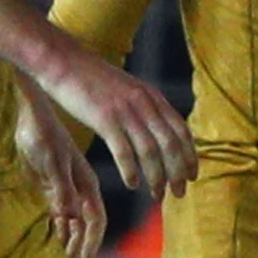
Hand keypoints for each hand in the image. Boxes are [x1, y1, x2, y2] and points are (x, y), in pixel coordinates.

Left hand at [16, 77, 106, 257]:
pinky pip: (60, 213)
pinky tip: (56, 237)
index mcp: (86, 185)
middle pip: (86, 223)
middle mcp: (79, 190)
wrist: (31, 120)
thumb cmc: (43, 138)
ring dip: (71, 237)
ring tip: (65, 254)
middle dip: (82, 243)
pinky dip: (59, 227)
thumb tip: (69, 216)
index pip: (95, 219)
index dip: (92, 240)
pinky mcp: (51, 188)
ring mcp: (66, 189)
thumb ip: (61, 190)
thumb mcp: (51, 164)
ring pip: (74, 220)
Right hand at [33, 46, 197, 197]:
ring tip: (157, 195)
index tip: (192, 175)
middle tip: (179, 193)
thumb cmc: (93, 79)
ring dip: (156, 177)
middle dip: (178, 172)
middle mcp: (144, 104)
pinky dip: (131, 171)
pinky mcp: (104, 119)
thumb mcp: (129, 88)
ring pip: (150, 152)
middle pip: (170, 145)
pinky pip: (123, 151)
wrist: (64, 61)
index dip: (190, 155)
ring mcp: (125, 111)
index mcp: (152, 96)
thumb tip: (160, 130)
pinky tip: (133, 184)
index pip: (181, 130)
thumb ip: (146, 106)